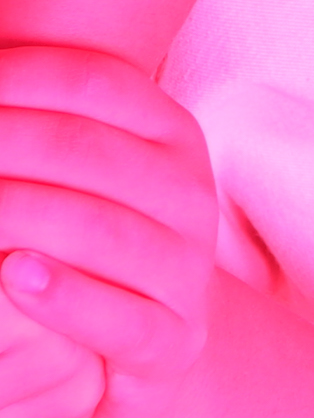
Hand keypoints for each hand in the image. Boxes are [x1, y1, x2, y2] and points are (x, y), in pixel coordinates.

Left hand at [0, 47, 216, 417]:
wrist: (150, 335)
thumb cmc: (86, 236)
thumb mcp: (76, 172)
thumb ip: (33, 128)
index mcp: (172, 135)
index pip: (95, 82)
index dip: (17, 78)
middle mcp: (189, 194)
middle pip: (88, 152)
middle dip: (1, 144)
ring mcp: (187, 268)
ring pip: (104, 231)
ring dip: (17, 215)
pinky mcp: (173, 339)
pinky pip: (122, 318)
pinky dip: (65, 297)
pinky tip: (12, 276)